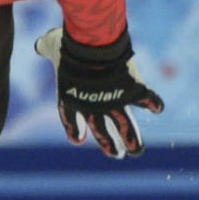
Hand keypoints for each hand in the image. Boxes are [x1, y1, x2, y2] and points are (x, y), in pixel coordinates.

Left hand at [36, 27, 163, 157]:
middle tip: (116, 154)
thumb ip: (46, 47)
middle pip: (101, 130)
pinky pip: (146, 98)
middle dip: (108, 144)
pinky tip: (159, 107)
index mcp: (71, 98)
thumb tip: (39, 45)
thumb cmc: (69, 46)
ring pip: (125, 125)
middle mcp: (93, 105)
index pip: (71, 120)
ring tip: (136, 151)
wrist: (93, 46)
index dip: (74, 129)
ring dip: (132, 139)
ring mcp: (115, 100)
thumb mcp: (52, 45)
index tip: (78, 139)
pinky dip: (154, 102)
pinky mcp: (133, 90)